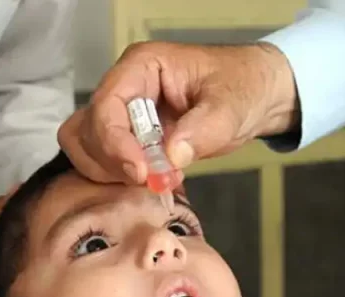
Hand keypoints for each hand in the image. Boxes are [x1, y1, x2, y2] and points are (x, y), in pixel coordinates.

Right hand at [57, 41, 298, 184]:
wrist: (256, 97)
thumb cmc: (242, 86)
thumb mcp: (230, 105)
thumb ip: (203, 129)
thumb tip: (171, 156)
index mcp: (142, 67)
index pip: (107, 105)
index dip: (115, 143)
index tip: (140, 171)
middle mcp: (125, 89)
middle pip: (88, 131)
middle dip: (114, 161)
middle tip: (151, 177)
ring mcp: (125, 116)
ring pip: (88, 150)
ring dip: (115, 173)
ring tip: (161, 178)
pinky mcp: (132, 141)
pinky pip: (107, 164)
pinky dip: (124, 180)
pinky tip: (161, 181)